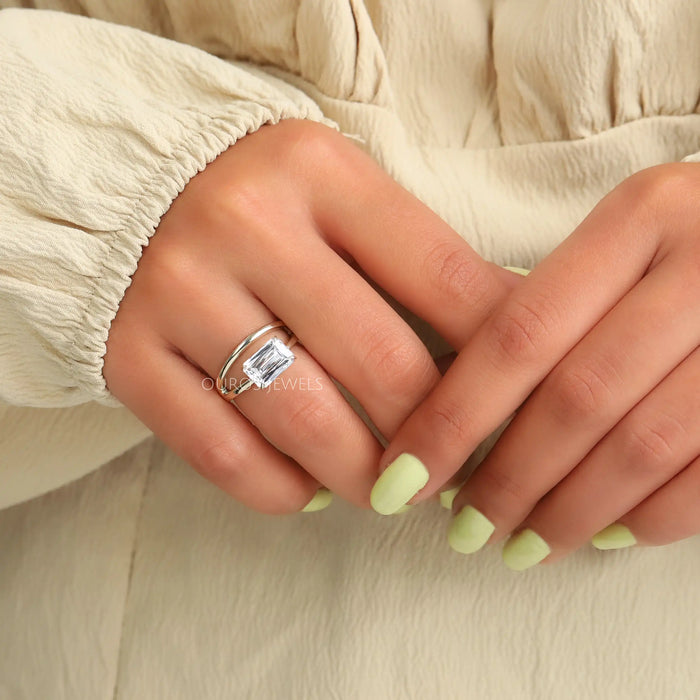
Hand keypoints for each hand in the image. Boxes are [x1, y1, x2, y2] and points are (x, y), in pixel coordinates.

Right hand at [103, 119, 517, 513]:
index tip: (519, 408)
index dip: (501, 360)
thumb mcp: (343, 197)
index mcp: (318, 170)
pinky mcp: (129, 356)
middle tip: (456, 466)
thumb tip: (511, 344)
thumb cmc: (265, 204)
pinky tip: (310, 485)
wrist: (128, 193)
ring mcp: (178, 291)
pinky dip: (284, 490)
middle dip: (437, 437)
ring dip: (366, 477)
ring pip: (306, 422)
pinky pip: (226, 455)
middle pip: (382, 363)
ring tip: (390, 487)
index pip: (447, 279)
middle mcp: (244, 224)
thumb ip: (420, 260)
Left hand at [374, 162, 699, 567]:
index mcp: (643, 218)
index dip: (451, 418)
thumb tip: (452, 408)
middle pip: (575, 400)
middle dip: (507, 479)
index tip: (401, 479)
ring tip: (522, 545)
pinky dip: (650, 519)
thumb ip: (553, 306)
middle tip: (465, 530)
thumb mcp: (630, 244)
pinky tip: (604, 535)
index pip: (518, 334)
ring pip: (640, 447)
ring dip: (569, 512)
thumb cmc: (698, 249)